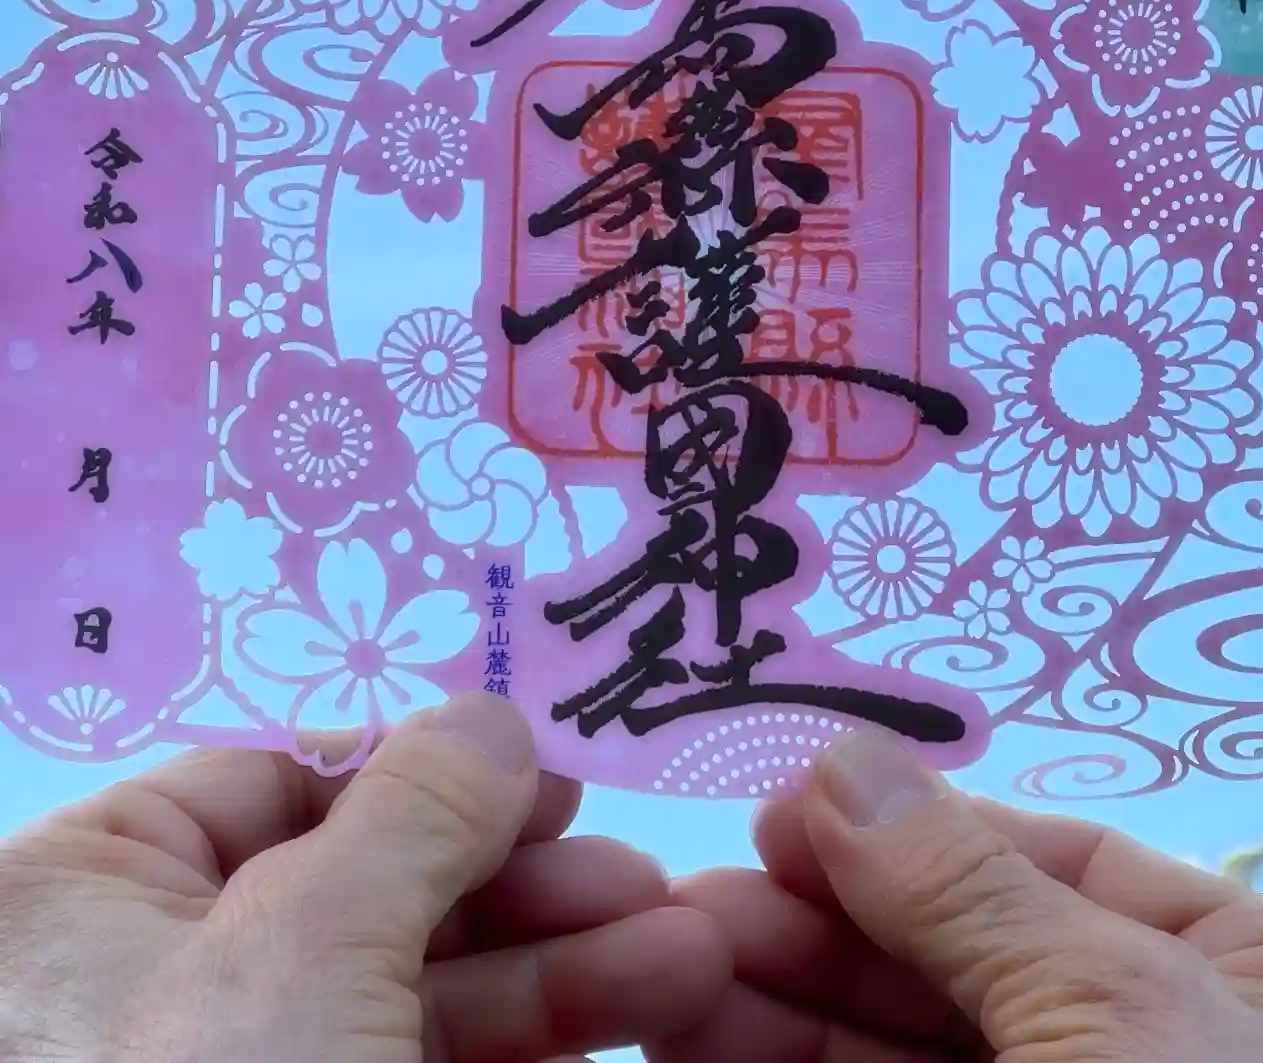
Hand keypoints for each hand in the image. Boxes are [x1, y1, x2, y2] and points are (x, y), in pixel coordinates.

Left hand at [0, 694, 729, 1061]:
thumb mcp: (302, 945)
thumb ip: (411, 809)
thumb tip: (492, 718)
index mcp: (87, 894)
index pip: (269, 779)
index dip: (421, 769)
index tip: (552, 779)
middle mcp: (149, 983)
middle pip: (364, 882)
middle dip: (524, 881)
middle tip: (650, 879)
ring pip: (410, 986)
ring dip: (560, 963)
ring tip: (690, 952)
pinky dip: (532, 1039)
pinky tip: (644, 1011)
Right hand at [662, 729, 1262, 1061]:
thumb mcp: (1120, 1017)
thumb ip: (972, 890)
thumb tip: (840, 759)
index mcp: (1259, 992)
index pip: (1067, 869)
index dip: (920, 832)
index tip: (779, 812)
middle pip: (968, 964)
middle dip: (825, 928)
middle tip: (692, 902)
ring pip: (905, 1061)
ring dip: (782, 1010)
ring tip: (667, 969)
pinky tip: (699, 1048)